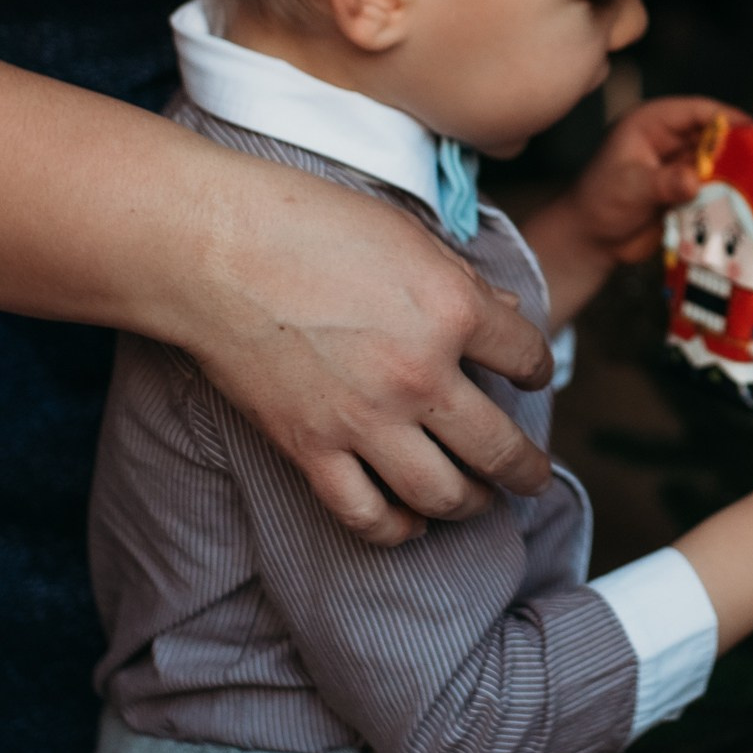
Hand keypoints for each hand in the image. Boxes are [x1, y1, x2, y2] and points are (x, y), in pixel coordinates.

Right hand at [188, 158, 553, 545]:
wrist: (213, 249)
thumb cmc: (307, 223)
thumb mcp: (405, 235)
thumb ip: (460, 280)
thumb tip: (503, 309)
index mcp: (452, 310)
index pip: (527, 356)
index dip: (538, 367)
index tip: (532, 374)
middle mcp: (420, 375)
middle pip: (500, 447)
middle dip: (527, 469)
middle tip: (533, 476)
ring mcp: (365, 420)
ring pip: (443, 495)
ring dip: (474, 504)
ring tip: (481, 501)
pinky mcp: (310, 449)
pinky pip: (365, 514)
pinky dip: (395, 529)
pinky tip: (410, 523)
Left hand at [521, 95, 728, 328]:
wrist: (590, 240)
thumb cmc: (599, 203)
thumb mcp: (630, 188)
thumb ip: (664, 182)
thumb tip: (694, 181)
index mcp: (651, 123)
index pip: (696, 110)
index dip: (727, 116)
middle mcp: (669, 139)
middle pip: (714, 135)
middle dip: (739, 147)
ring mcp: (679, 165)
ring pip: (718, 162)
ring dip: (737, 173)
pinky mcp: (685, 190)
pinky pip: (714, 187)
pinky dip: (729, 195)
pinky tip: (748, 204)